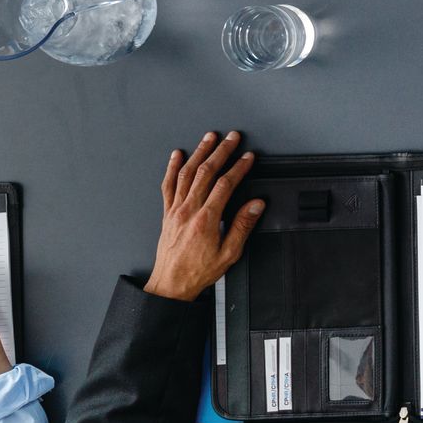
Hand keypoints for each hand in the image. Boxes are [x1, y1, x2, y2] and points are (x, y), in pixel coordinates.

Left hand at [144, 132, 265, 300]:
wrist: (171, 285)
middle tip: (232, 138)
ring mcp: (175, 210)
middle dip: (221, 151)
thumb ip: (242, 226)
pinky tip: (177, 156)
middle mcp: (188, 211)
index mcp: (206, 219)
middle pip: (206, 172)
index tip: (248, 158)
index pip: (225, 184)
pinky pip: (168, 185)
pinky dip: (172, 168)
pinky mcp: (167, 213)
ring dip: (199, 152)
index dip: (238, 168)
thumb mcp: (229, 254)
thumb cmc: (197, 272)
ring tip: (209, 138)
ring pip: (187, 173)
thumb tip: (255, 205)